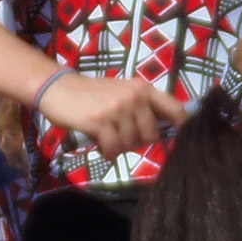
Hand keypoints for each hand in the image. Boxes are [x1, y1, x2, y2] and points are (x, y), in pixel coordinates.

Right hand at [36, 73, 184, 156]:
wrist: (59, 88)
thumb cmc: (92, 94)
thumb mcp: (122, 92)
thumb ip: (142, 108)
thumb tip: (161, 133)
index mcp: (143, 89)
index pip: (175, 108)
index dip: (182, 126)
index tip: (182, 137)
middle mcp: (134, 97)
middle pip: (151, 135)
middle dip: (137, 142)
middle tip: (121, 137)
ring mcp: (117, 109)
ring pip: (130, 144)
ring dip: (119, 147)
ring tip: (107, 138)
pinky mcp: (101, 121)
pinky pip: (114, 149)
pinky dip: (108, 152)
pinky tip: (101, 145)